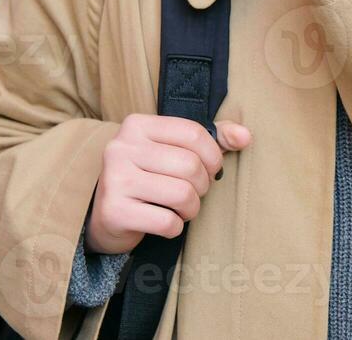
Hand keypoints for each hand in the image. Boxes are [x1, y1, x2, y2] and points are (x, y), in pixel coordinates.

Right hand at [85, 113, 251, 254]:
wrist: (105, 214)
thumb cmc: (148, 176)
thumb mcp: (174, 149)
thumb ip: (212, 138)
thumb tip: (246, 136)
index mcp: (137, 125)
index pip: (193, 133)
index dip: (213, 155)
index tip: (211, 169)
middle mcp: (121, 147)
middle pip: (190, 165)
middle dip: (202, 185)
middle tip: (195, 192)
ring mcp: (114, 180)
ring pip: (181, 194)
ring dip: (191, 208)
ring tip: (182, 208)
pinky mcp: (114, 211)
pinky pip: (167, 221)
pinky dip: (175, 226)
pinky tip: (165, 222)